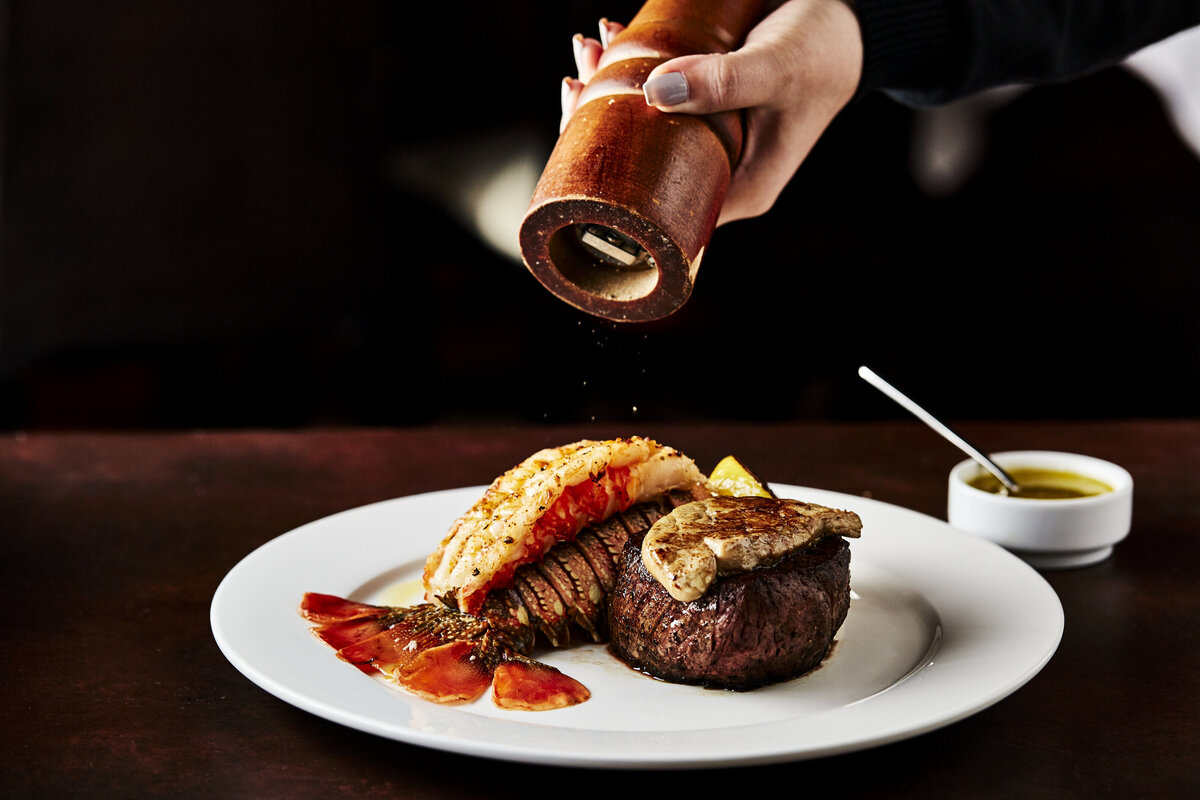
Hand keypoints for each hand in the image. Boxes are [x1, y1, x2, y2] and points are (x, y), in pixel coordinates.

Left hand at [561, 1, 862, 224]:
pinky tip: (614, 39)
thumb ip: (723, 82)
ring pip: (645, 131)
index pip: (659, 208)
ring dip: (610, 89)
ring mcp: (712, 144)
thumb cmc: (825, 50)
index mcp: (740, 191)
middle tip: (578, 77)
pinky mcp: (707, 112)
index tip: (576, 129)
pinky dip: (633, 72)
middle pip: (642, 168)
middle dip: (600, 124)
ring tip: (590, 47)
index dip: (609, 179)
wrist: (855, 21)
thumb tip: (654, 91)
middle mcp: (721, 174)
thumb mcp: (776, 67)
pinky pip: (659, 102)